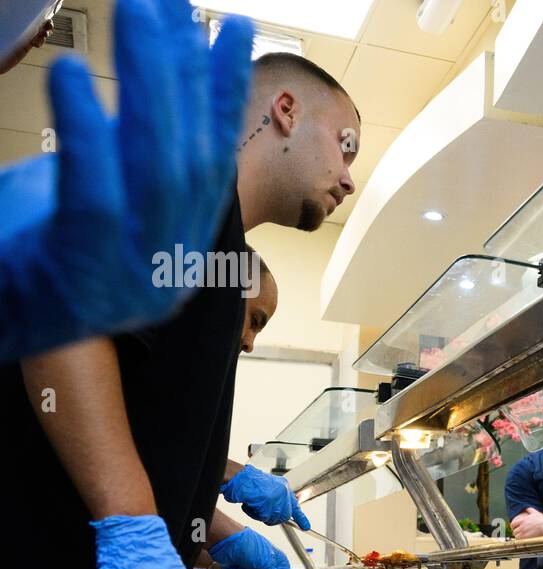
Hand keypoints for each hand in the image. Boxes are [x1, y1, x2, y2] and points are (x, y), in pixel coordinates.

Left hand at [0, 1, 253, 360]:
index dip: (225, 93)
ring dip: (148, 84)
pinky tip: (70, 72)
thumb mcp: (82, 198)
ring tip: (137, 14)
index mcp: (178, 250)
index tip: (231, 30)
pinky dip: (84, 130)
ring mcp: (132, 278)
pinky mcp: (83, 277)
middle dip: (188, 72)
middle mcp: (169, 267)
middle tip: (174, 2)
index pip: (212, 159)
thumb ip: (119, 155)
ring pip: (155, 169)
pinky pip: (93, 196)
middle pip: (192, 156)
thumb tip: (149, 83)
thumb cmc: (23, 265)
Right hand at [221, 465, 309, 528]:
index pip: (295, 505)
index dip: (301, 518)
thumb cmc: (248, 484)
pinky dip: (253, 513)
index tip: (306, 527)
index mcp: (284, 487)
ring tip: (253, 503)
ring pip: (273, 518)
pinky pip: (263, 516)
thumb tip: (281, 515)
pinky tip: (249, 503)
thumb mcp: (268, 491)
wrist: (238, 477)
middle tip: (259, 510)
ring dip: (261, 515)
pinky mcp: (268, 502)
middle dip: (271, 517)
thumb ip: (276, 501)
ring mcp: (276, 496)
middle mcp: (283, 491)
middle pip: (283, 516)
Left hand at [510, 508, 542, 539]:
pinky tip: (525, 540)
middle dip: (517, 532)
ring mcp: (524, 533)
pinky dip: (522, 541)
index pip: (512, 524)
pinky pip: (520, 541)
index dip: (514, 527)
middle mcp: (522, 527)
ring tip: (523, 537)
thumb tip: (526, 508)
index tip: (516, 528)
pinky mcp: (527, 539)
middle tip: (520, 533)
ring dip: (519, 537)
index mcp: (522, 520)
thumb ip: (529, 510)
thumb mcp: (535, 512)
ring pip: (516, 537)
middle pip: (514, 532)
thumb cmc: (542, 520)